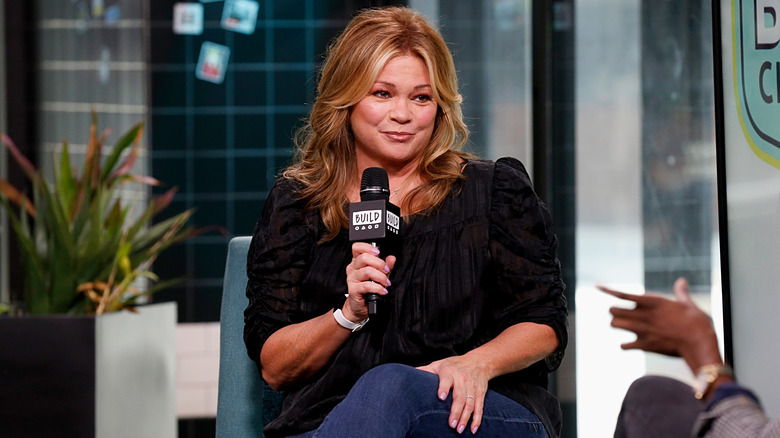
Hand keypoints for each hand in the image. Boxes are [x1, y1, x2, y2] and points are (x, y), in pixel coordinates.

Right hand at [343, 242, 394, 321]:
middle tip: (387, 271)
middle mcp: (353, 268)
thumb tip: (392, 258)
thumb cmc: (369, 290)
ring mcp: (352, 279)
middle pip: (364, 258)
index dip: (367, 247)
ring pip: (367, 271)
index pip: (357, 248)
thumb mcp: (379, 275)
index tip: (378, 253)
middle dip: (379, 264)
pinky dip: (378, 288)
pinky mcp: (353, 290)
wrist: (360, 306)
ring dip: (381, 277)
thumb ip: (385, 266)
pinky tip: (383, 290)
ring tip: (386, 283)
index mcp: (357, 262)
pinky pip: (366, 285)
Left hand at [417, 355, 488, 434]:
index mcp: (449, 371)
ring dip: (465, 417)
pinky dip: (477, 419)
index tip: (441, 397)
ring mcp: (472, 386)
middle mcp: (462, 379)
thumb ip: (425, 371)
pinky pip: (480, 407)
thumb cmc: (454, 364)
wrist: (479, 361)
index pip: (446, 380)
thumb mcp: (439, 364)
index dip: (444, 388)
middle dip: (456, 411)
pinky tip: (473, 429)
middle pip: (460, 396)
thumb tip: (407, 375)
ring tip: (458, 429)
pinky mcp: (480, 392)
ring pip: (470, 403)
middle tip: (450, 424)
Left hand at [597, 277, 722, 371]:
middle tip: (621, 314)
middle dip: (614, 311)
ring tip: (622, 325)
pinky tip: (628, 344)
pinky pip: (624, 345)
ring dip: (617, 324)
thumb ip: (681, 292)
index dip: (608, 290)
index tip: (597, 286)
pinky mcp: (644, 345)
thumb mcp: (688, 304)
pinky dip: (625, 345)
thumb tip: (681, 281)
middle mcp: (643, 314)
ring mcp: (642, 330)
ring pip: (615, 324)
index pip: (623, 294)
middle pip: (613, 310)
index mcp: (652, 302)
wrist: (699, 343)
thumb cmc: (696, 323)